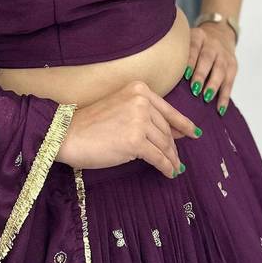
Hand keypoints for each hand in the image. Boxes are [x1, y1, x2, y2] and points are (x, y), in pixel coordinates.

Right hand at [54, 80, 201, 177]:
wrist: (67, 134)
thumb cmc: (90, 124)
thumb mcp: (121, 109)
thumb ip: (147, 115)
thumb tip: (178, 131)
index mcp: (138, 89)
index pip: (167, 110)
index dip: (183, 124)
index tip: (194, 133)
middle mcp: (141, 101)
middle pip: (166, 129)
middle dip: (172, 147)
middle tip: (176, 159)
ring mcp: (139, 121)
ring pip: (164, 145)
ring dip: (171, 159)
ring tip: (173, 167)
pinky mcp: (135, 142)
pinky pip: (158, 157)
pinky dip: (165, 167)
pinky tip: (168, 173)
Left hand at [184, 21, 236, 115]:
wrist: (220, 34)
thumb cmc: (196, 44)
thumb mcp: (187, 40)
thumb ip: (177, 53)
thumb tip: (162, 77)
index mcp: (198, 36)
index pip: (194, 48)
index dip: (190, 61)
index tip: (185, 75)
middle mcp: (213, 44)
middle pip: (207, 59)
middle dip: (201, 75)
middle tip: (194, 90)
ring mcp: (224, 55)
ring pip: (220, 70)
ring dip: (213, 85)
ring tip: (206, 98)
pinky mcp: (233, 65)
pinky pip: (229, 82)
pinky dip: (225, 96)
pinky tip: (220, 108)